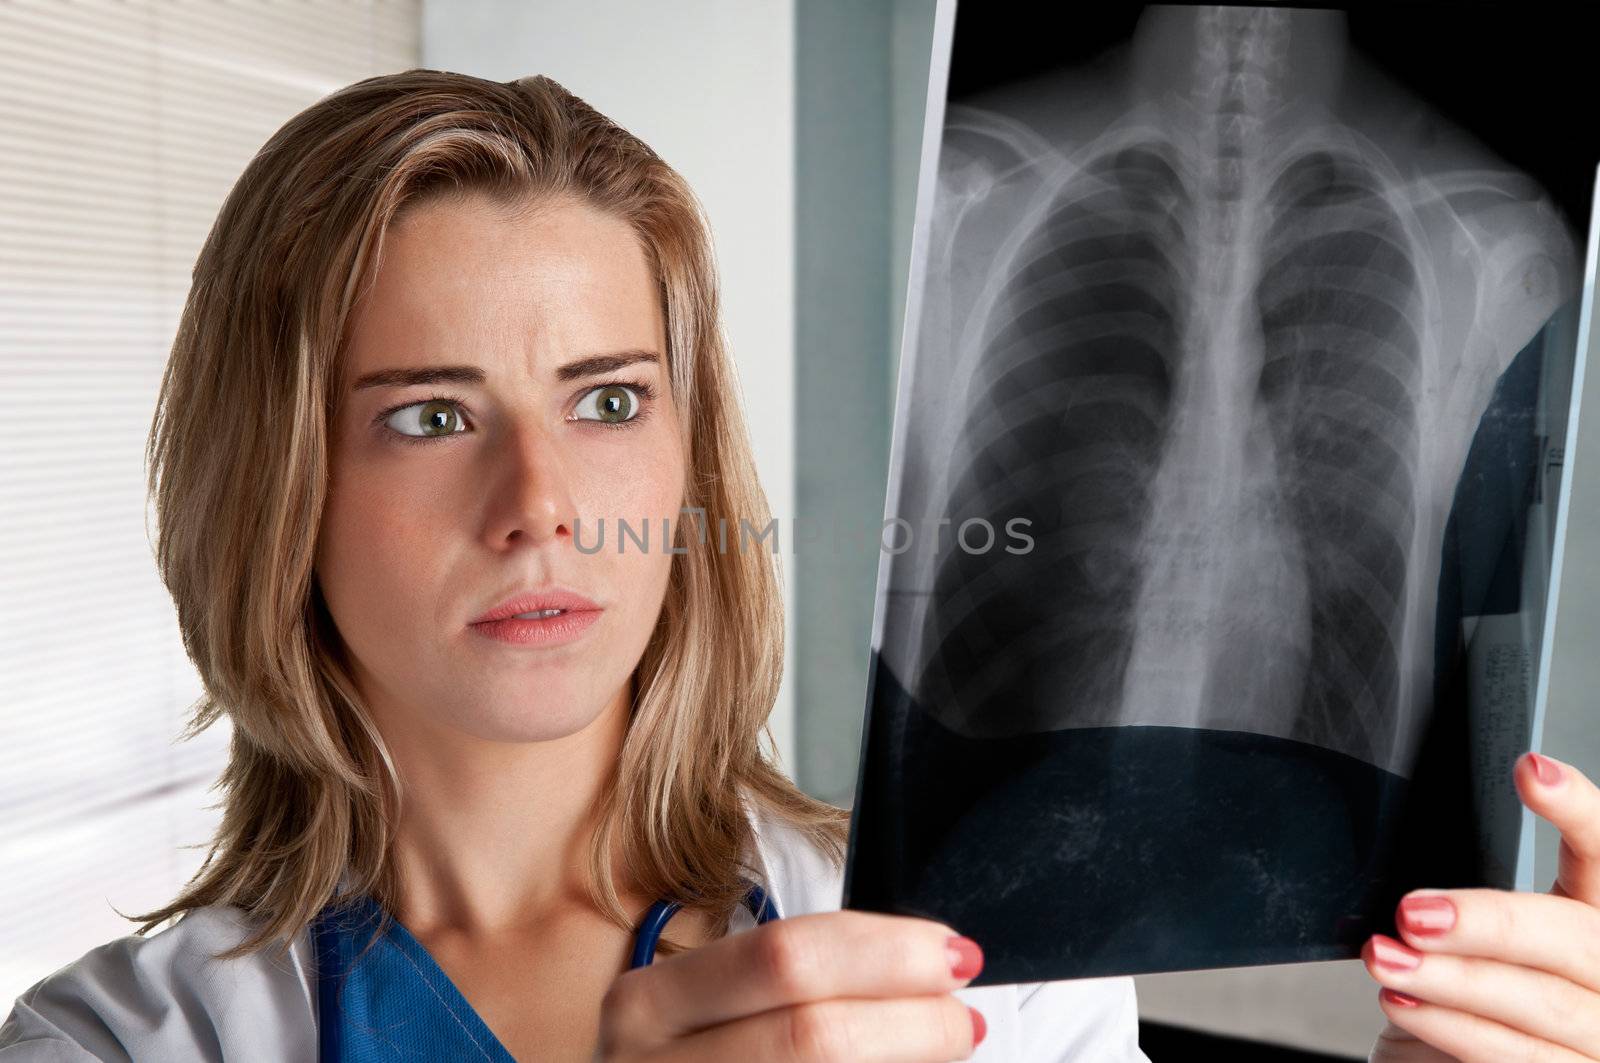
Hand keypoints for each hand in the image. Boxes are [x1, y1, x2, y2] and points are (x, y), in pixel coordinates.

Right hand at [595, 909, 987, 1060]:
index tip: (948, 953)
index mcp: (650, 1005)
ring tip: (946, 1048)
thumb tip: (922, 967)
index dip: (883, 953)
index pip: (784, 958)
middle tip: (962, 1017)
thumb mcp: (706, 1016)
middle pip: (810, 1035)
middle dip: (910, 1021)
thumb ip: (785, 988)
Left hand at [1364, 750, 1599, 1061]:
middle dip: (1489, 921)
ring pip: (1541, 1004)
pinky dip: (1451, 1027)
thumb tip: (1416, 879)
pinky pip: (1518, 1057)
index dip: (1580, 812)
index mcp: (1595, 925)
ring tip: (1385, 958)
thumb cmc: (1460, 1006)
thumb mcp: (1470, 945)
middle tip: (1412, 912)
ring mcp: (1599, 1040)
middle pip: (1574, 938)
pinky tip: (1403, 1003)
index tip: (1531, 770)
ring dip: (1451, 979)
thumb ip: (1467, 909)